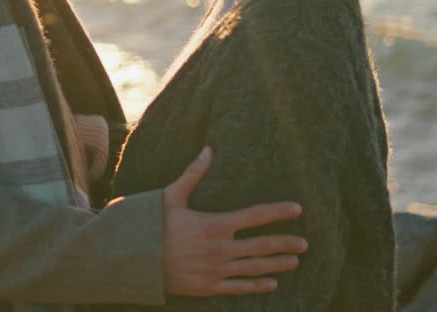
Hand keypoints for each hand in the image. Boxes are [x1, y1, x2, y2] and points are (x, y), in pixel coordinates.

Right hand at [162, 146, 306, 295]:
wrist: (131, 259)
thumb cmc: (150, 224)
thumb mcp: (171, 196)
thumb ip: (194, 174)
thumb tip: (208, 148)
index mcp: (213, 224)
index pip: (254, 216)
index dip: (278, 212)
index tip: (297, 209)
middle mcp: (218, 249)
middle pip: (261, 246)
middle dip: (285, 243)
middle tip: (305, 244)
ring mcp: (214, 270)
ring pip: (254, 269)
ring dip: (277, 265)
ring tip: (294, 261)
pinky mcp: (207, 287)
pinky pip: (238, 288)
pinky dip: (257, 286)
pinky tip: (272, 284)